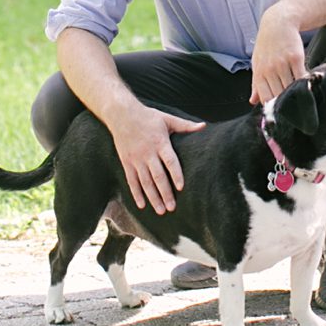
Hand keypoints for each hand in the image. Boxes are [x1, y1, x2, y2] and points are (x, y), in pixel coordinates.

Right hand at [107, 100, 204, 215]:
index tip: (181, 188)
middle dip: (165, 193)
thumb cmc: (147, 117)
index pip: (170, 161)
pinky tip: (142, 205)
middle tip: (172, 208)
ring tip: (161, 211)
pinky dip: (136, 193)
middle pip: (158, 176)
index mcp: (160, 142)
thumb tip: (204, 126)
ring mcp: (136, 159)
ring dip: (153, 197)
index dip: (175, 174)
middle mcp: (147, 153)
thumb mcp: (167, 118)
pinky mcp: (126, 162)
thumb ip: (185, 126)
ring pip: (145, 182)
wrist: (121, 114)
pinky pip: (131, 180)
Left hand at [249, 5, 307, 104]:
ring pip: (291, 87)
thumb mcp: (257, 63)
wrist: (277, 24)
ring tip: (301, 100)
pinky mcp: (295, 58)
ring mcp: (282, 63)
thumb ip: (256, 84)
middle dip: (286, 104)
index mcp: (259, 72)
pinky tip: (307, 87)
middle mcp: (269, 69)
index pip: (266, 97)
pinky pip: (301, 77)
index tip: (281, 114)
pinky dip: (304, 84)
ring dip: (296, 95)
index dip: (274, 108)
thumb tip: (253, 102)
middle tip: (294, 110)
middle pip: (279, 95)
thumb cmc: (266, 46)